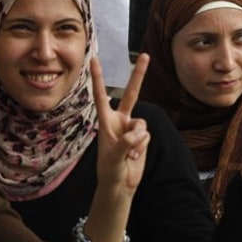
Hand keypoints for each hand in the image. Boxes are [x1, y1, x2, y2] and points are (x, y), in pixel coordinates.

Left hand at [91, 54, 150, 194]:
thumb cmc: (109, 171)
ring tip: (129, 154)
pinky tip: (134, 157)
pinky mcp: (141, 137)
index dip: (99, 78)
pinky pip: (147, 135)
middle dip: (139, 75)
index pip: (101, 95)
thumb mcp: (112, 158)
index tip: (94, 60)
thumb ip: (125, 144)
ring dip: (138, 140)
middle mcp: (119, 120)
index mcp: (105, 121)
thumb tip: (139, 134)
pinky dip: (142, 146)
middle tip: (146, 56)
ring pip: (142, 123)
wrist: (120, 185)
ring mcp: (131, 128)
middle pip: (131, 93)